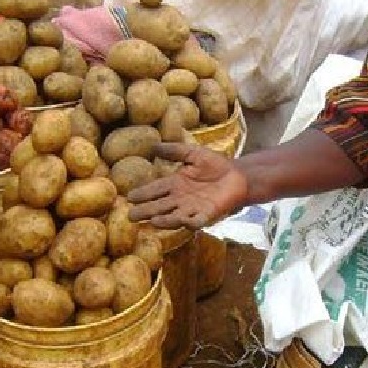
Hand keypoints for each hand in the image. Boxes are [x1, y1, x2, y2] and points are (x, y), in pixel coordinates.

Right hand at [127, 143, 246, 228]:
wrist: (237, 175)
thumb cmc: (215, 165)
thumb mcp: (193, 154)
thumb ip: (175, 151)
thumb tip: (153, 146)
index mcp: (175, 184)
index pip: (155, 190)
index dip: (143, 194)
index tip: (129, 198)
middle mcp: (180, 199)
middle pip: (160, 206)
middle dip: (146, 211)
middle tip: (131, 216)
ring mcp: (193, 208)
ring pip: (175, 216)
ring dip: (165, 219)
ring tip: (153, 221)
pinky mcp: (207, 214)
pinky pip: (197, 220)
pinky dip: (190, 222)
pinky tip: (183, 221)